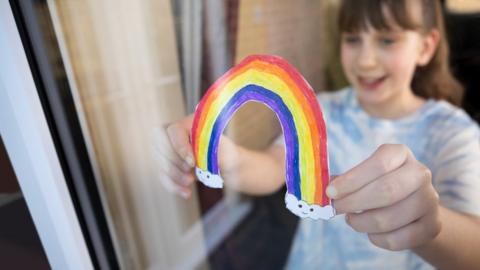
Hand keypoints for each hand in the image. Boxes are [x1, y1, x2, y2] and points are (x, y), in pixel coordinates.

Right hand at [152, 115, 240, 197]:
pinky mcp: (168, 165)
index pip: (173, 130)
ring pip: (160, 161)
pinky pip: (163, 175)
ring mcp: (169, 149)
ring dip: (174, 175)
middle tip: (190, 170)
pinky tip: (186, 193)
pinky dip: (173, 186)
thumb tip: (194, 142)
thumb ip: (205, 143)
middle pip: (159, 144)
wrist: (228, 167)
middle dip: (173, 161)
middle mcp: (175, 133)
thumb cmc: (225, 153)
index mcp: (189, 123)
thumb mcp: (220, 147)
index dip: (179, 147)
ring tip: (191, 181)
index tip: (192, 162)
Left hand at [326, 144, 440, 250]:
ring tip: (352, 220)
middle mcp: (420, 173)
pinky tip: (371, 232)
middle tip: (337, 208)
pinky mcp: (432, 225)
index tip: (331, 191)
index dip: (352, 179)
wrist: (415, 210)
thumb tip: (321, 187)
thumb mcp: (364, 176)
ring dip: (362, 223)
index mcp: (401, 154)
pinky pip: (398, 239)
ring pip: (389, 218)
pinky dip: (377, 238)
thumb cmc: (380, 186)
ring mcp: (429, 200)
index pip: (378, 164)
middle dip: (354, 202)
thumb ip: (344, 180)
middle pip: (386, 190)